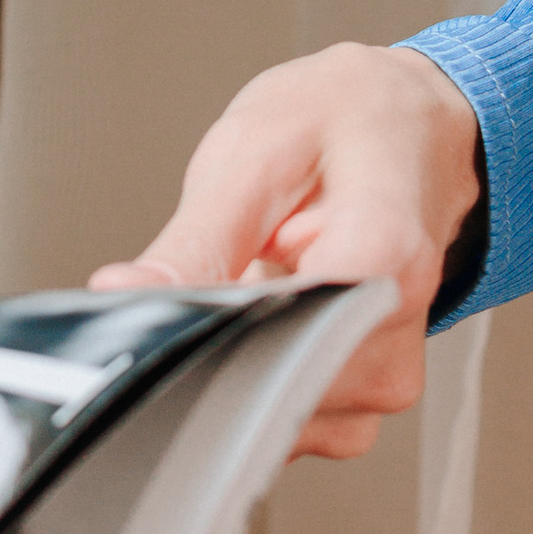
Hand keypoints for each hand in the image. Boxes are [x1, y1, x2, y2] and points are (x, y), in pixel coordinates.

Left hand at [89, 41, 486, 460]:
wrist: (408, 126)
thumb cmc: (339, 121)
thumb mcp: (252, 148)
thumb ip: (196, 239)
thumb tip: (125, 297)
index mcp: (382, 249)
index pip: (287, 332)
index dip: (208, 324)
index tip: (167, 303)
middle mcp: (395, 324)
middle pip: (269, 376)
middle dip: (215, 334)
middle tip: (217, 263)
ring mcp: (390, 371)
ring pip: (270, 403)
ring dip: (236, 347)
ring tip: (256, 270)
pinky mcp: (370, 397)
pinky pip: (287, 412)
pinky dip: (259, 364)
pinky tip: (271, 304)